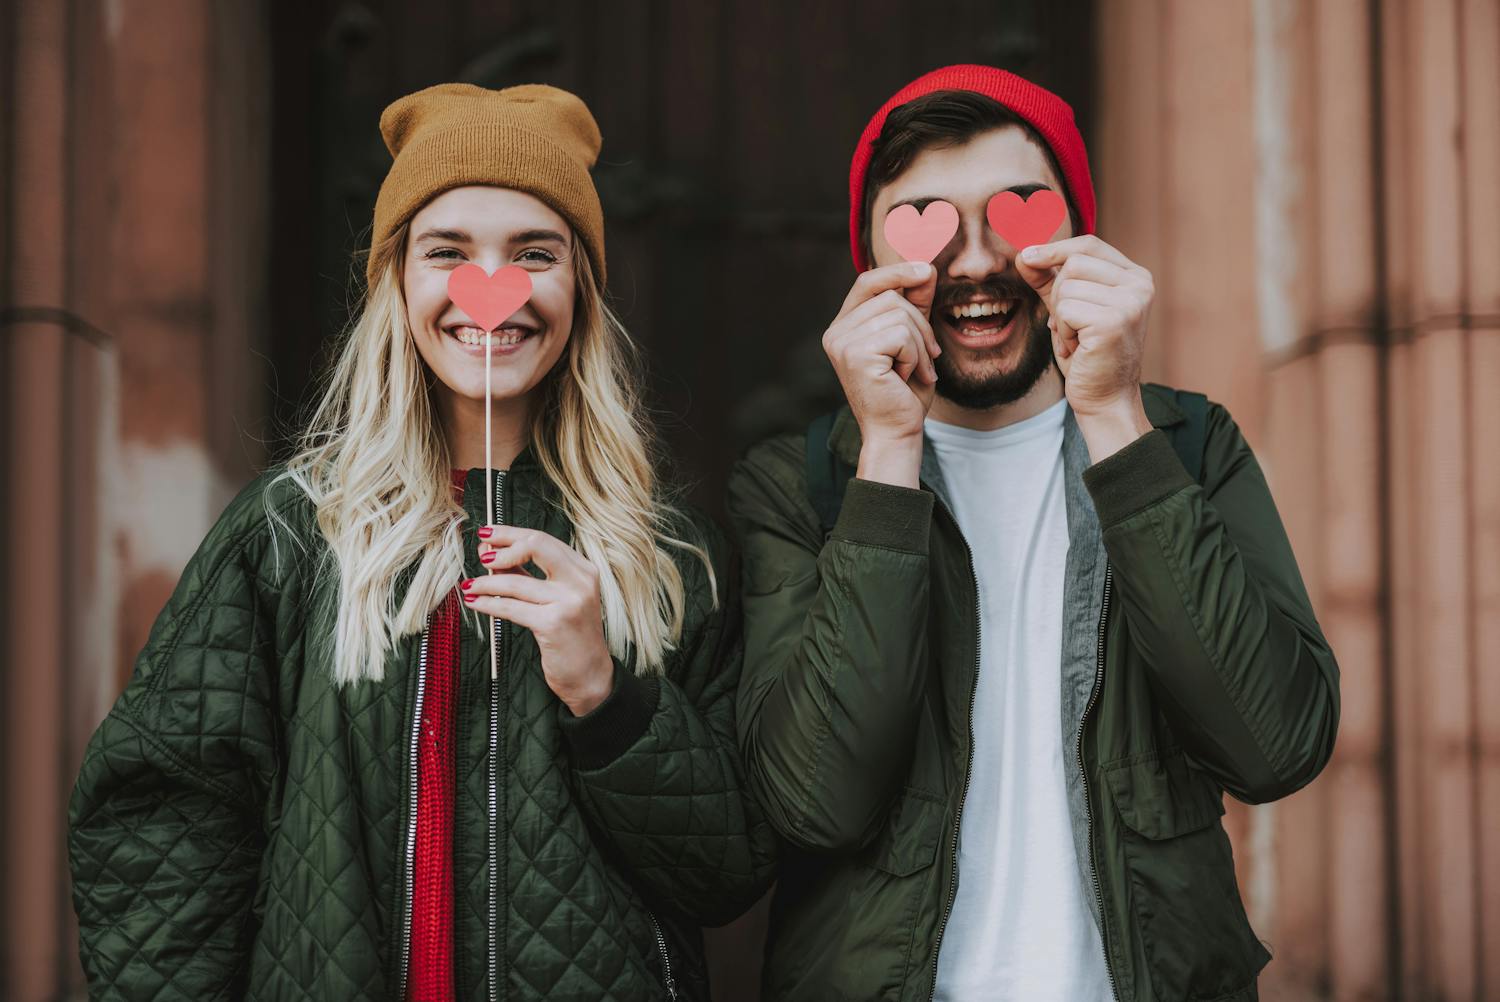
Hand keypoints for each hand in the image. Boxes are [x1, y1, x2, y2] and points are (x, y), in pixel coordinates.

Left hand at [463, 526, 613, 715]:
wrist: (590, 675)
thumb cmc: (570, 635)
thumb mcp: (554, 598)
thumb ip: (526, 574)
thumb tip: (491, 550)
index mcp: (583, 570)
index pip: (542, 539)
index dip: (510, 534)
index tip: (487, 534)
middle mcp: (580, 581)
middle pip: (535, 546)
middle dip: (501, 547)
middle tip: (481, 556)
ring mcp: (569, 602)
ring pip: (515, 582)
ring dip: (486, 582)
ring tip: (470, 585)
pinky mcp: (554, 624)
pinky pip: (511, 608)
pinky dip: (488, 604)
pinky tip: (476, 602)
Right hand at [822, 261, 941, 486]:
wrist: (896, 433)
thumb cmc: (904, 392)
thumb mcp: (913, 341)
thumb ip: (914, 306)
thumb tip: (925, 268)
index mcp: (844, 327)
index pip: (867, 281)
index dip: (898, 271)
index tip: (928, 271)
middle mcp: (836, 332)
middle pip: (891, 297)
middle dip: (920, 324)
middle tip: (929, 355)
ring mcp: (842, 343)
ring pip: (899, 315)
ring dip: (921, 344)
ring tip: (917, 370)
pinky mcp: (856, 355)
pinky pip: (901, 335)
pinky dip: (916, 356)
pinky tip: (909, 377)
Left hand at [1016, 235, 1153, 419]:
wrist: (1104, 398)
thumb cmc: (1088, 355)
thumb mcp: (1069, 309)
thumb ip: (1050, 280)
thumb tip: (1024, 255)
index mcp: (1135, 277)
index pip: (1089, 245)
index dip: (1054, 249)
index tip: (1026, 257)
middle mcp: (1139, 285)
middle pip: (1074, 263)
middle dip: (1058, 295)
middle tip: (1071, 324)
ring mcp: (1130, 302)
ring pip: (1066, 287)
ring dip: (1061, 317)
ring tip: (1078, 338)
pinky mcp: (1114, 321)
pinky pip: (1065, 310)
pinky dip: (1063, 331)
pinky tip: (1079, 347)